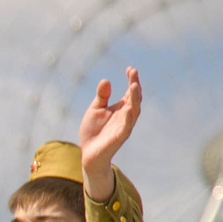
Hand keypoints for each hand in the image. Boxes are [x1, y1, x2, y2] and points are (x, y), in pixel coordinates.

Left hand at [77, 68, 141, 199]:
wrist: (88, 153)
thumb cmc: (93, 131)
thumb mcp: (95, 109)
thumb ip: (102, 96)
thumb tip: (106, 80)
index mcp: (121, 108)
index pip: (130, 92)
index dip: (132, 79)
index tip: (129, 68)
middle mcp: (126, 115)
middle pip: (135, 98)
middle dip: (135, 85)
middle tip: (133, 72)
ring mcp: (124, 126)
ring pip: (134, 110)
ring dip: (135, 98)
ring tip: (134, 85)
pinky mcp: (120, 137)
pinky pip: (126, 126)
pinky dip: (128, 117)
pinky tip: (128, 107)